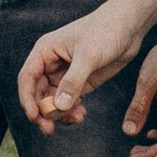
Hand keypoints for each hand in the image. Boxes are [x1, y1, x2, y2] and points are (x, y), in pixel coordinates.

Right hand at [18, 3, 140, 133]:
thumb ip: (73, 81)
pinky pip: (68, 102)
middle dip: (44, 112)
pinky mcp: (80, 83)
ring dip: (59, 114)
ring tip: (77, 118)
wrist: (129, 26)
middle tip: (50, 130)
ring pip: (53, 101)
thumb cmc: (105, 30)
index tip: (35, 116)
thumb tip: (58, 106)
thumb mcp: (88, 56)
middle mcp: (51, 64)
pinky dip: (71, 111)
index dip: (27, 99)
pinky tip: (81, 114)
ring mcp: (65, 75)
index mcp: (45, 51)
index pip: (27, 78)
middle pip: (37, 94)